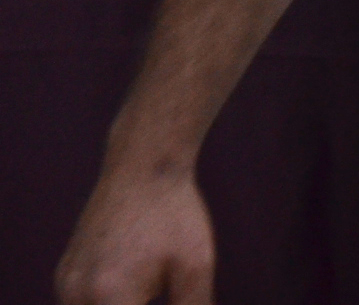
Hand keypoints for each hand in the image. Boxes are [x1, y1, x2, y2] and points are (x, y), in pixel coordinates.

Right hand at [55, 165, 213, 304]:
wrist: (142, 166)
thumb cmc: (175, 215)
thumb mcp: (195, 266)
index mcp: (110, 297)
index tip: (162, 299)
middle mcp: (77, 294)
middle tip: (157, 292)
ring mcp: (66, 284)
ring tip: (148, 285)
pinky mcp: (65, 274)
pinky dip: (107, 304)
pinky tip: (134, 286)